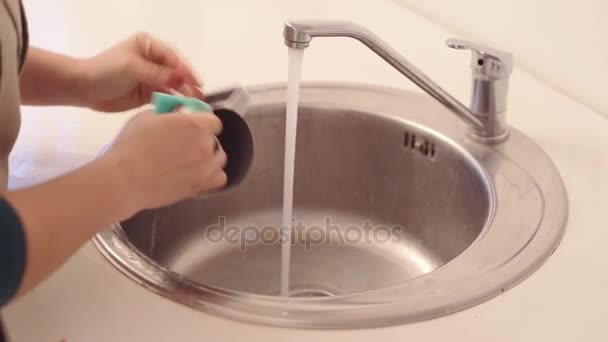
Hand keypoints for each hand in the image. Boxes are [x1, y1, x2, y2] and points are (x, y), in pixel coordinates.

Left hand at [77, 33, 203, 111]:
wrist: (83, 89)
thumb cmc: (106, 71)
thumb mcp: (133, 67)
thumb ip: (159, 73)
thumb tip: (183, 79)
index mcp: (148, 45)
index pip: (172, 57)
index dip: (185, 70)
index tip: (195, 82)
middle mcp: (153, 60)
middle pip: (176, 72)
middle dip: (187, 83)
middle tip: (199, 95)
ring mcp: (151, 77)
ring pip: (173, 86)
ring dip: (184, 94)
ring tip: (195, 104)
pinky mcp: (148, 93)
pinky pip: (165, 97)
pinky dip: (174, 103)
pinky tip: (182, 109)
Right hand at [101, 110, 226, 216]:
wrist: (125, 179)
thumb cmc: (131, 147)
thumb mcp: (147, 117)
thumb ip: (169, 114)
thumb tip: (177, 114)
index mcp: (193, 124)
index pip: (214, 121)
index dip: (205, 123)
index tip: (196, 127)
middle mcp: (204, 145)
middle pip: (215, 141)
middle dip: (204, 141)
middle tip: (186, 146)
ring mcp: (205, 167)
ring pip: (219, 160)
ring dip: (209, 158)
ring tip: (192, 162)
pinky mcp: (201, 186)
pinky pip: (219, 179)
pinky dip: (212, 177)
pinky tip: (198, 175)